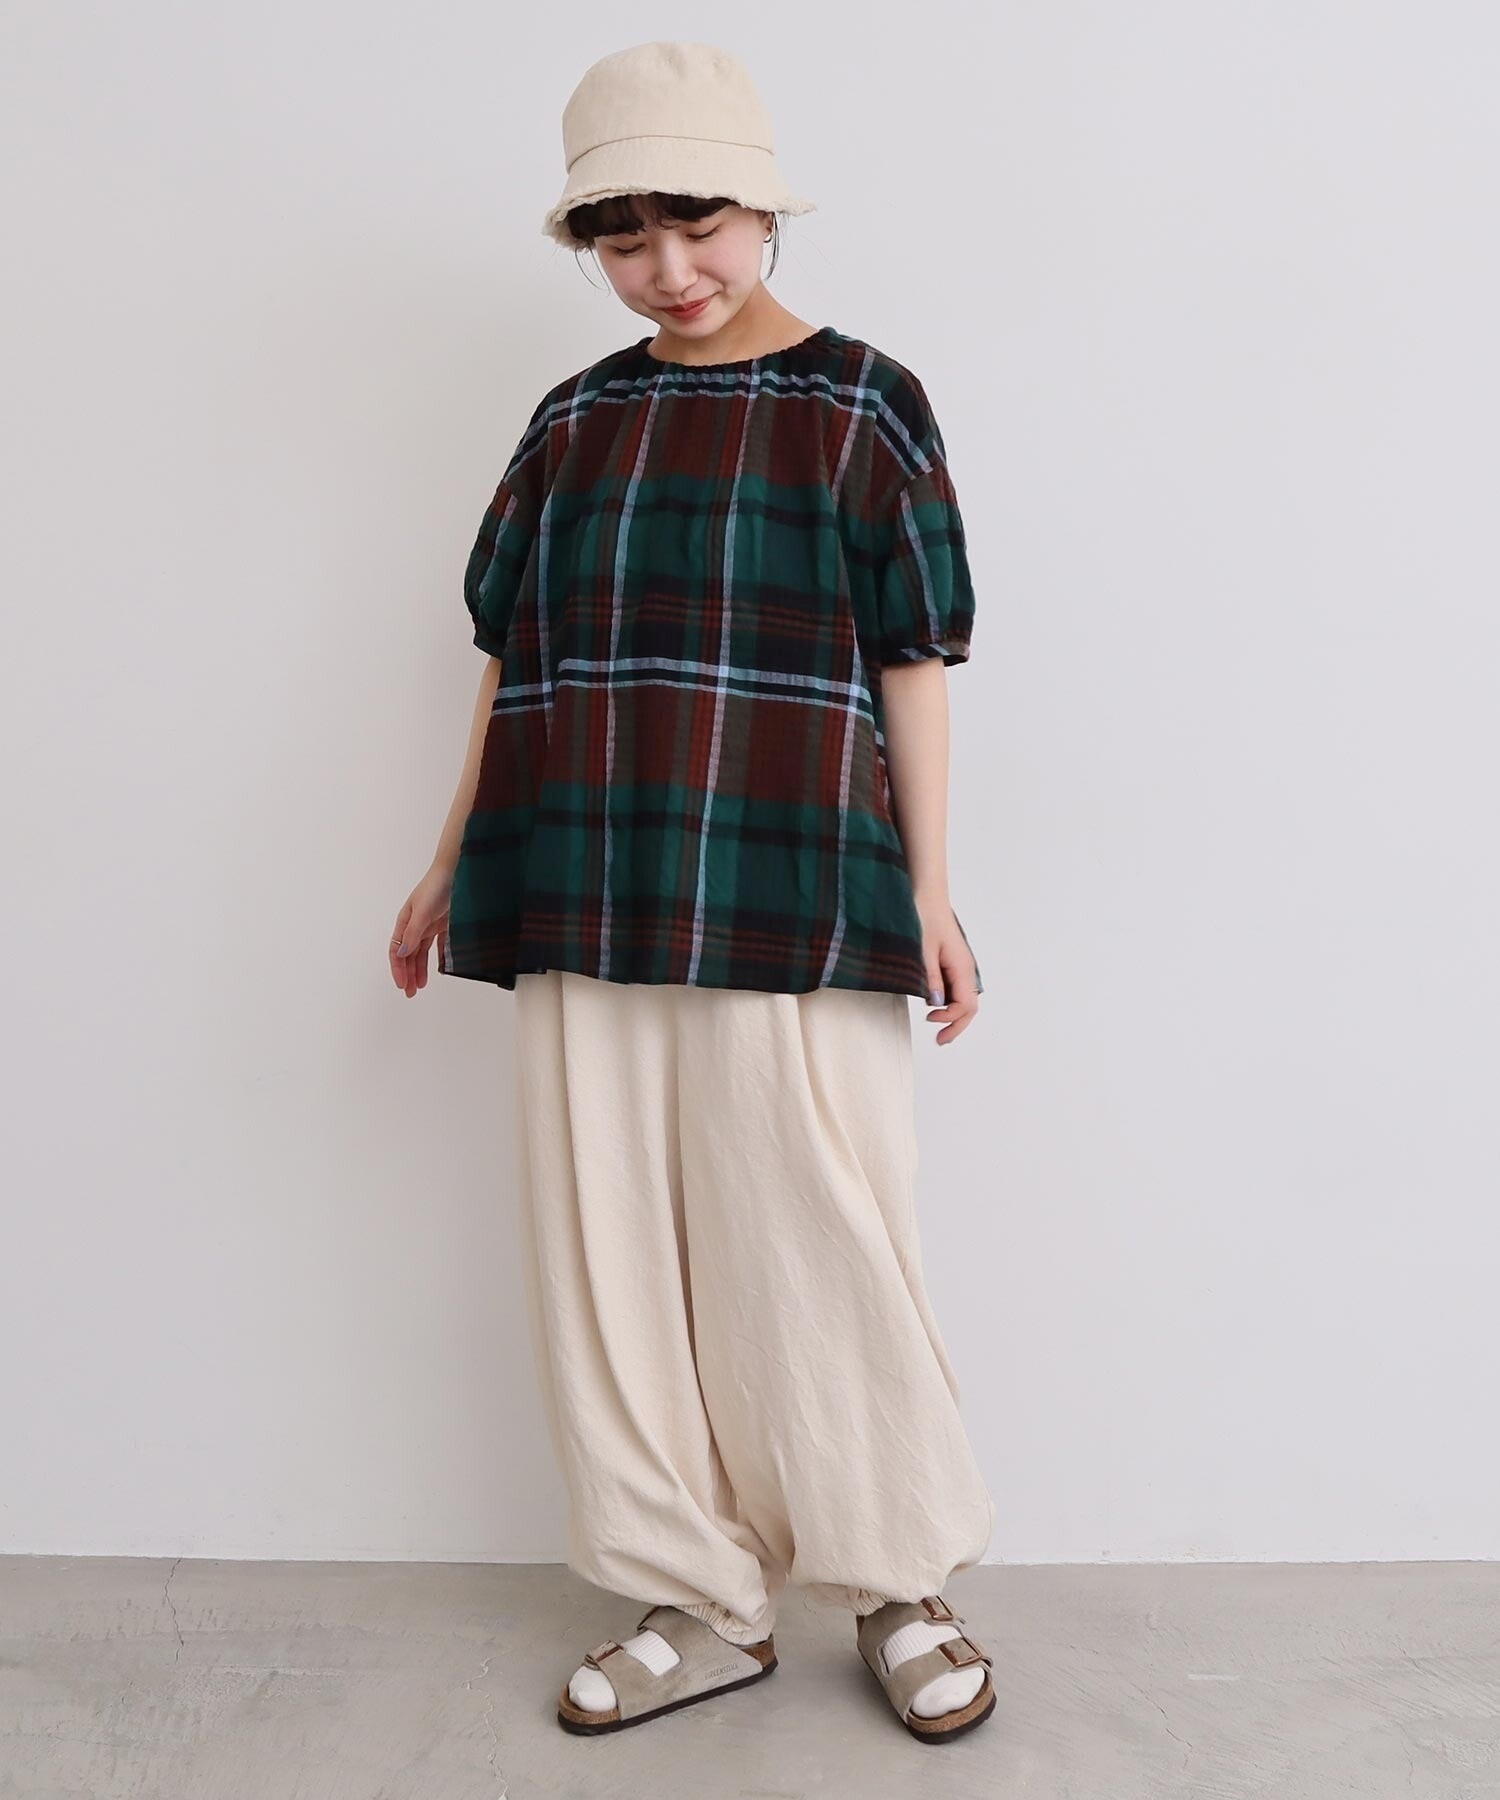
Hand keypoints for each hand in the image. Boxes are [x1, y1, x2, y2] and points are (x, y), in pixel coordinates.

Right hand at [389, 866, 453, 997]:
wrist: (456, 871)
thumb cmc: (435, 887)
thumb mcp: (421, 911)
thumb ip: (413, 933)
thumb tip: (402, 953)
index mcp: (405, 922)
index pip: (397, 950)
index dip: (398, 968)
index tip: (402, 984)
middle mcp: (415, 925)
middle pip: (408, 955)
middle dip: (407, 974)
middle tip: (410, 993)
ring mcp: (430, 925)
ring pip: (422, 953)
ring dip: (419, 970)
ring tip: (420, 986)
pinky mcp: (445, 925)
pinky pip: (439, 945)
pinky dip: (438, 958)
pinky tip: (440, 969)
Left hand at [915, 895, 979, 1044]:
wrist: (925, 894)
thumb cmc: (924, 916)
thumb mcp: (923, 950)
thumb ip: (931, 979)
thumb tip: (937, 1004)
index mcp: (962, 967)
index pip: (965, 1005)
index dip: (950, 1019)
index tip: (929, 1019)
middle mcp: (965, 969)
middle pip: (969, 1007)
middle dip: (956, 1026)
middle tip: (940, 1040)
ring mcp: (960, 966)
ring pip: (963, 998)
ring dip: (953, 1014)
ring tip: (937, 1025)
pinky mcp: (951, 962)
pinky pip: (955, 988)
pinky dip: (948, 1001)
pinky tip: (935, 1005)